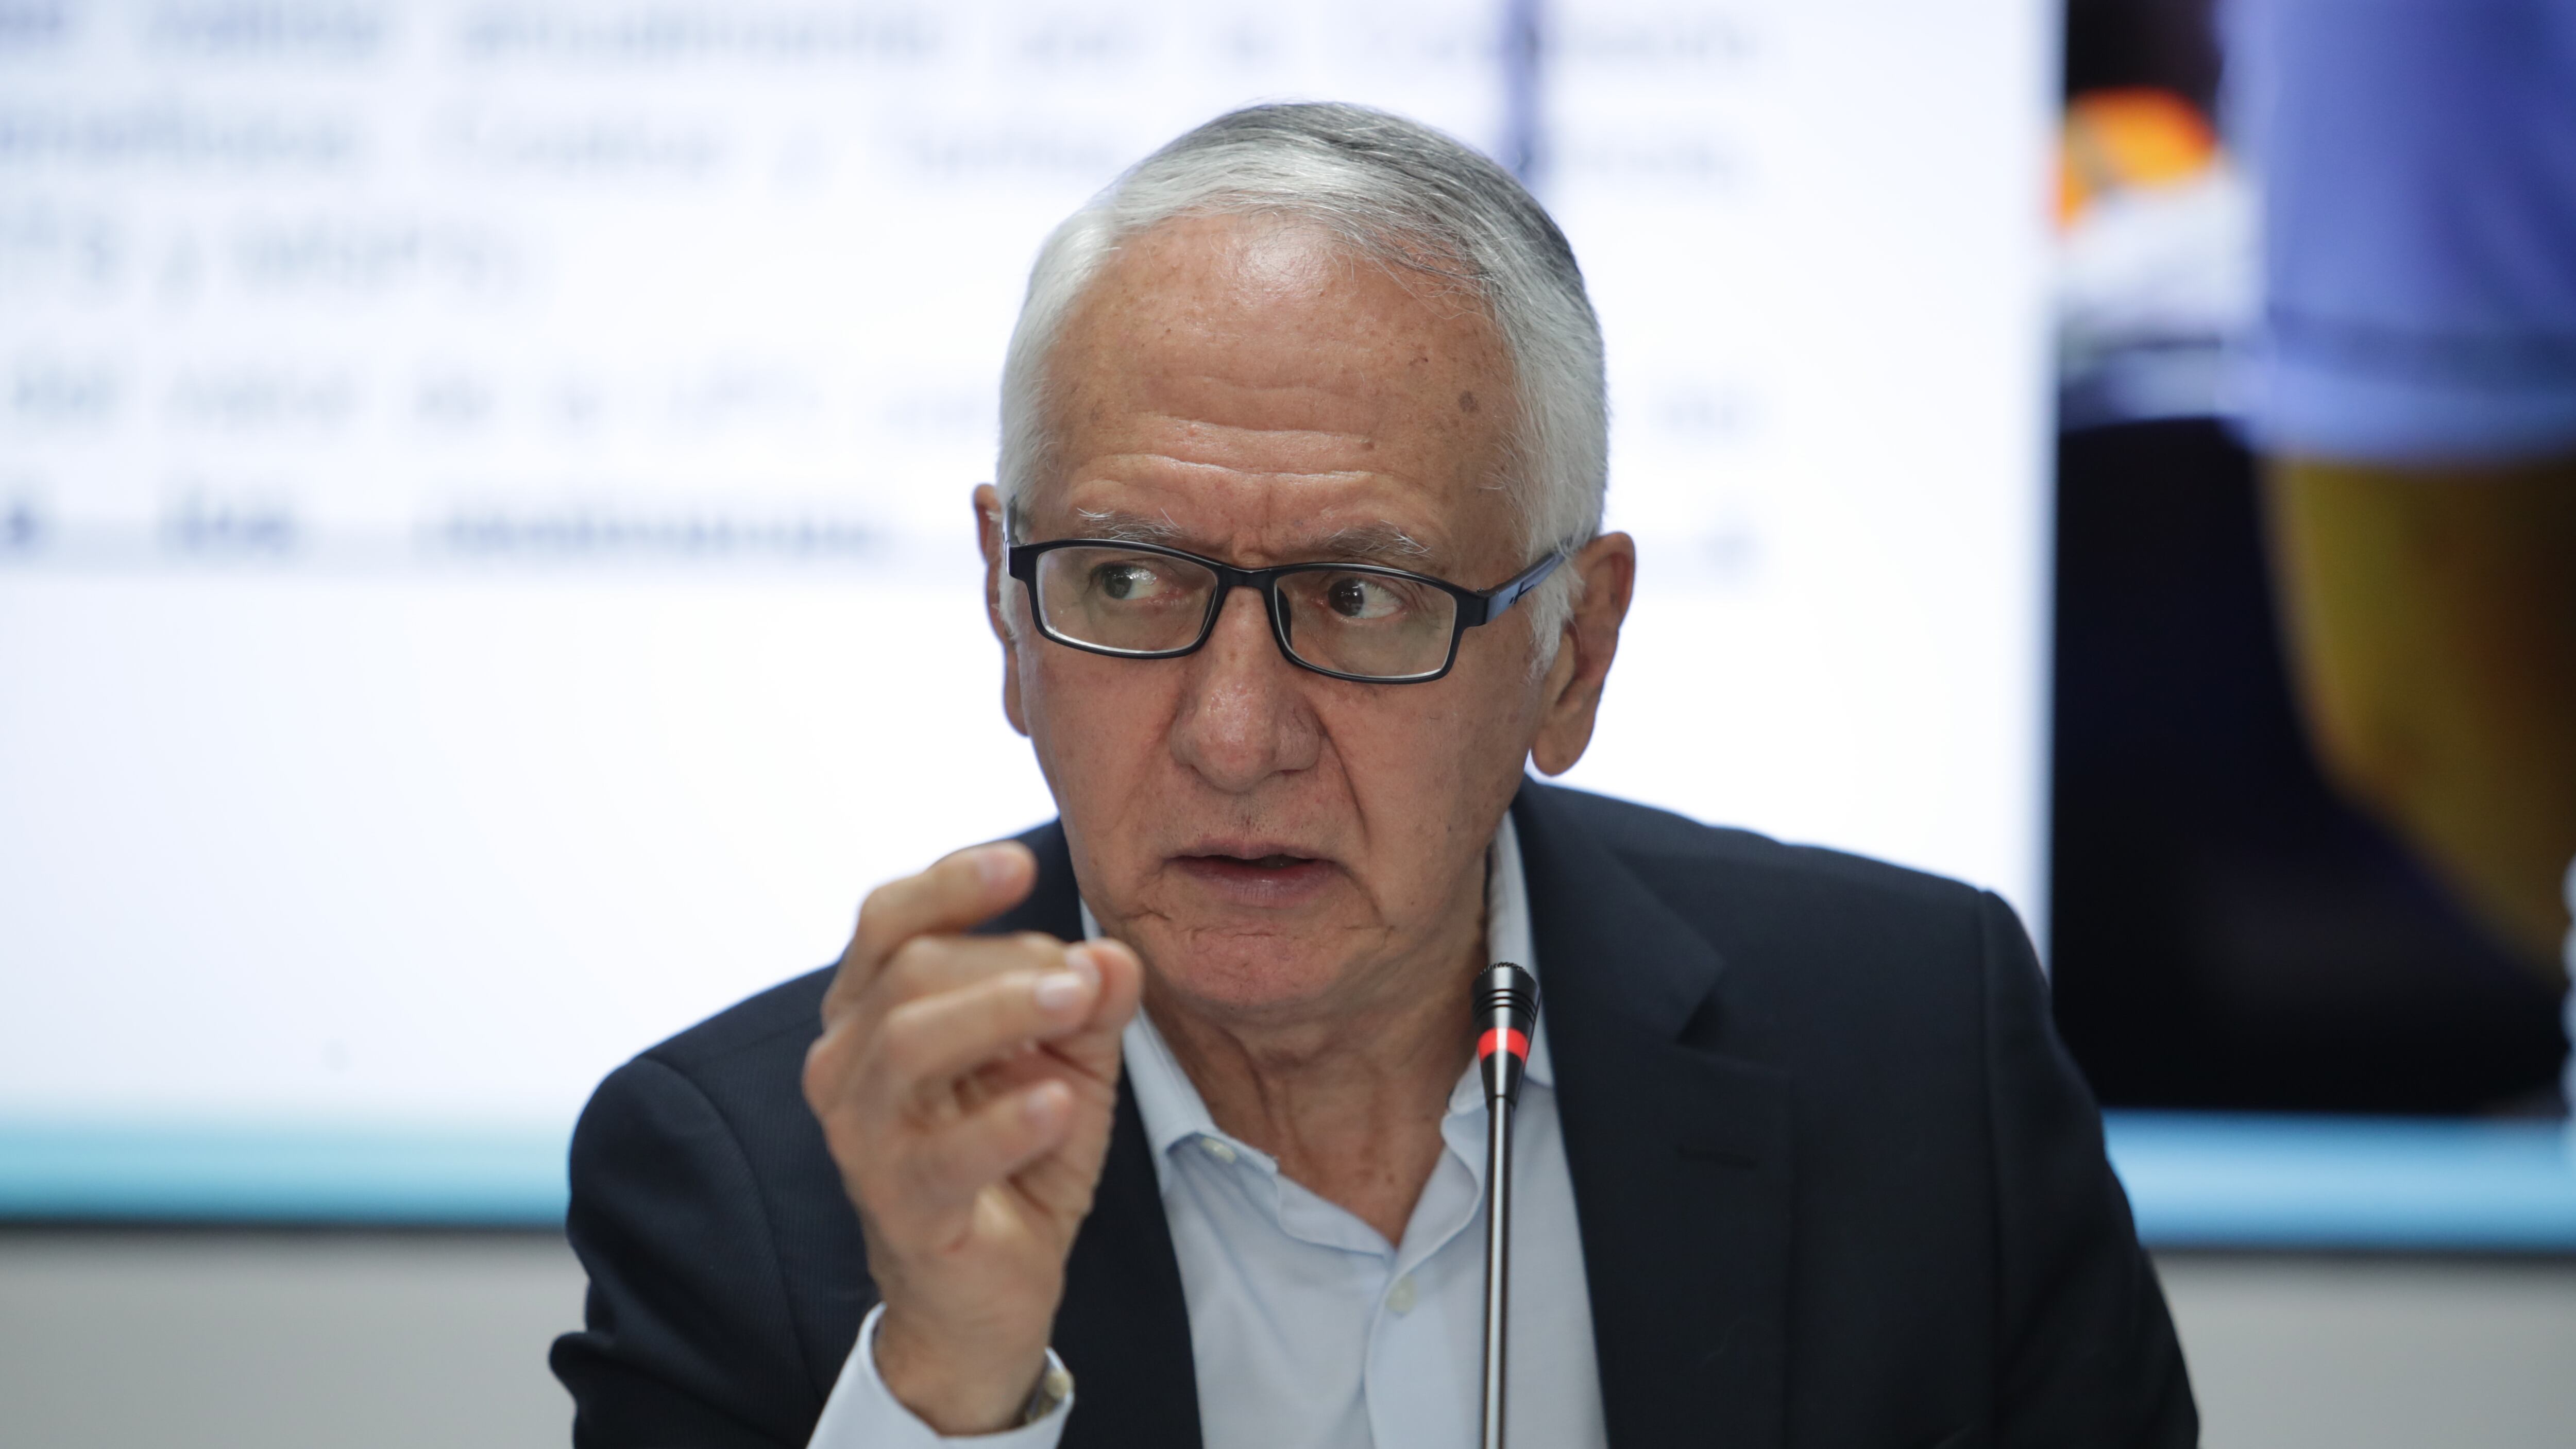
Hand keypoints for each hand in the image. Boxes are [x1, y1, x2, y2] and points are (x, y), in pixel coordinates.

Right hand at [802, 842, 1142, 1432]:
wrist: (988, 1293)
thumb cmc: (1013, 1158)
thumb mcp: (1067, 1062)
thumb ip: (1089, 1005)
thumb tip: (1116, 954)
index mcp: (874, 1012)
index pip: (889, 921)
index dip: (948, 883)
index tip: (1018, 864)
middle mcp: (847, 1066)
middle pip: (910, 970)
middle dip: (1007, 959)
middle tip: (1083, 976)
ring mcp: (864, 1139)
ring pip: (907, 1044)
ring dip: (1000, 1011)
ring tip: (1075, 1004)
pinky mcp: (899, 1208)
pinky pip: (941, 1155)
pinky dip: (1004, 1122)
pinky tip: (1057, 1104)